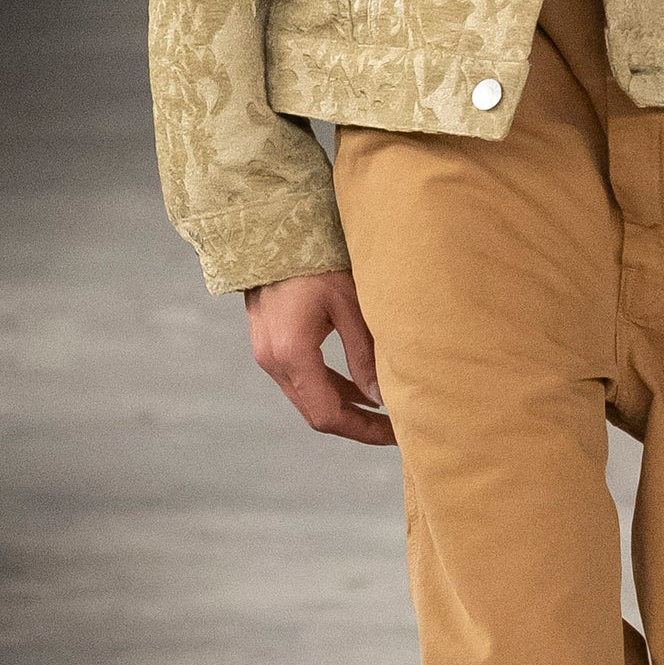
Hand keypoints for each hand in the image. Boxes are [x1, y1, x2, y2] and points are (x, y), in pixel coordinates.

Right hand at [243, 269, 396, 444]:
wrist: (270, 231)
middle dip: (357, 424)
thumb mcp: (349, 304)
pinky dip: (330, 388)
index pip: (328, 415)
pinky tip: (359, 388)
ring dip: (344, 407)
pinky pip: (301, 380)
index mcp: (292, 354)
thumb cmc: (314, 259)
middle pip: (316, 413)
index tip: (396, 433)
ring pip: (308, 398)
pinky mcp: (270, 345)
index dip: (364, 430)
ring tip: (383, 410)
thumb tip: (381, 397)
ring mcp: (268, 354)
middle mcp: (274, 361)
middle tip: (395, 427)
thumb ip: (363, 354)